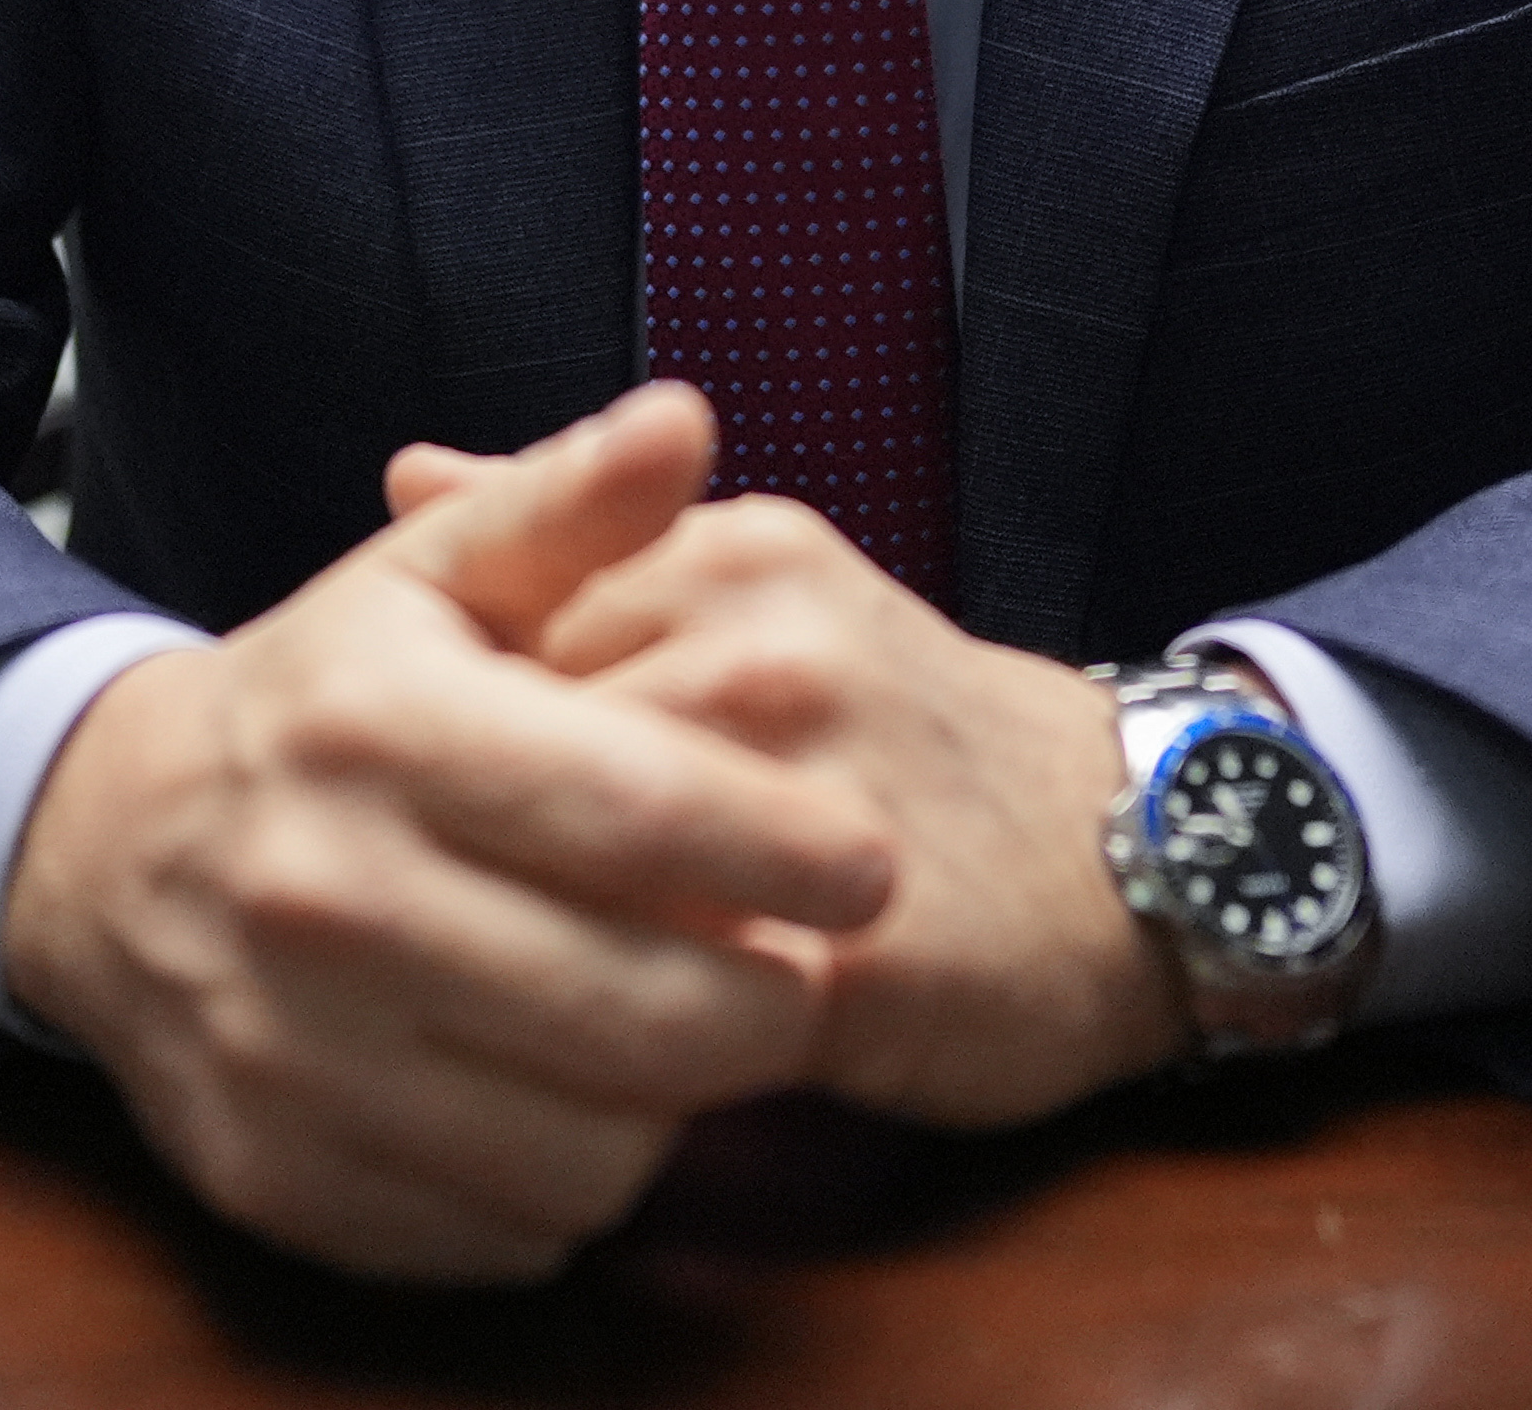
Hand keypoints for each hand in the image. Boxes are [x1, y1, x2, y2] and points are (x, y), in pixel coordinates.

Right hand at [1, 382, 895, 1283]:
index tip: (874, 861)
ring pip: (585, 1146)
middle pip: (631, 1006)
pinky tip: (564, 1098)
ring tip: (671, 1027)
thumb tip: (686, 420)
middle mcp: (321, 893)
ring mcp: (289, 1054)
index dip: (776, 842)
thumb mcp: (425, 579)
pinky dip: (565, 1184)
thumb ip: (569, 507)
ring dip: (666, 1106)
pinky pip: (503, 1229)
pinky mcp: (279, 1176)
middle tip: (799, 973)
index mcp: (377, 729)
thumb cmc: (322, 705)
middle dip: (763, 1004)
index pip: (627, 804)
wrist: (102, 847)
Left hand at [391, 454, 1182, 1129]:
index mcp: (724, 558)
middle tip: (430, 913)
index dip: (436, 742)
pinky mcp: (852, 955)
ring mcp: (811, 804)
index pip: (493, 635)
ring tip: (497, 986)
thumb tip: (405, 471)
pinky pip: (672, 1009)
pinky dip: (608, 1044)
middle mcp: (767, 656)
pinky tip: (579, 1060)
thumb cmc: (902, 727)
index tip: (413, 801)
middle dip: (462, 852)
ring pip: (581, 889)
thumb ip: (581, 541)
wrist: (1126, 842)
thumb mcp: (753, 582)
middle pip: (519, 765)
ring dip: (524, 950)